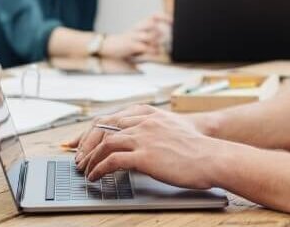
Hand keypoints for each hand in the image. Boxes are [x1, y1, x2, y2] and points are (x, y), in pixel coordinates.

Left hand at [65, 104, 220, 187]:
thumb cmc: (196, 147)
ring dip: (90, 157)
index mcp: (149, 113)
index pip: (110, 117)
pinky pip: (112, 161)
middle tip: (77, 157)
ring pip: (105, 143)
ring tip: (85, 169)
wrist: (212, 156)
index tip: (79, 141)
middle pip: (102, 127)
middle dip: (85, 143)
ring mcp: (144, 137)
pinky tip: (96, 176)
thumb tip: (136, 143)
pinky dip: (99, 168)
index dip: (91, 130)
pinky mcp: (145, 156)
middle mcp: (143, 121)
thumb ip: (152, 130)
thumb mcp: (171, 128)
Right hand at [98, 13, 169, 58]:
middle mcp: (137, 28)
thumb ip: (149, 38)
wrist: (106, 47)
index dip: (164, 17)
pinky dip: (152, 51)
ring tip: (158, 47)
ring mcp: (134, 36)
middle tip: (167, 37)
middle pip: (153, 23)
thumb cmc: (124, 44)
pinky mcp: (131, 45)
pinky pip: (145, 46)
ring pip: (150, 35)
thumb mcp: (136, 38)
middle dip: (162, 31)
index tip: (173, 21)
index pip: (154, 16)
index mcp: (139, 25)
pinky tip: (155, 53)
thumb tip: (163, 39)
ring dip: (157, 42)